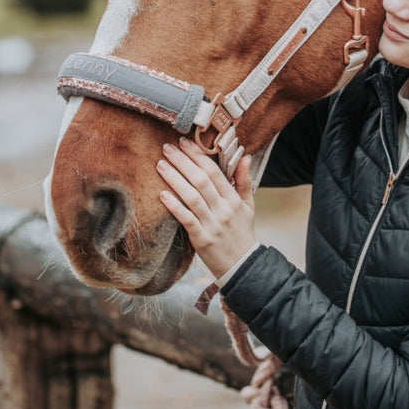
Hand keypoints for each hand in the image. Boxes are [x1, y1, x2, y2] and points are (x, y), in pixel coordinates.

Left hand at [156, 139, 257, 278]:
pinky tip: (161, 195)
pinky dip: (174, 206)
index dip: (198, 156)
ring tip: (160, 165)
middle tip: (166, 148)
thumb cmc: (242, 233)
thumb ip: (244, 181)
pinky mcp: (202, 238)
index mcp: (233, 199)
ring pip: (192, 197)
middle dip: (183, 162)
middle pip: (201, 180)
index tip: (184, 143)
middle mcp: (224, 209)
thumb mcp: (248, 206)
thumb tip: (244, 156)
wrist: (244, 266)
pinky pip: (186, 219)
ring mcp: (213, 224)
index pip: (215, 172)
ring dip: (175, 179)